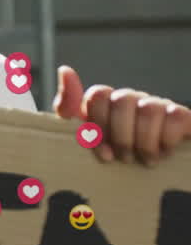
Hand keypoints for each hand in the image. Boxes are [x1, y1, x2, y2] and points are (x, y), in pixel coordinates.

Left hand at [53, 65, 190, 165]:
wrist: (158, 175)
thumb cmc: (116, 155)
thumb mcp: (87, 137)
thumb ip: (69, 107)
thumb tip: (65, 70)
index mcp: (107, 102)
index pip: (97, 95)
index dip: (98, 125)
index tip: (103, 153)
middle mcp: (131, 99)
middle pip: (121, 101)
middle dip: (121, 137)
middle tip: (125, 158)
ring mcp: (157, 105)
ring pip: (148, 110)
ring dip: (145, 142)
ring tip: (145, 160)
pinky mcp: (182, 116)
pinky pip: (175, 117)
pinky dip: (167, 140)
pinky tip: (164, 153)